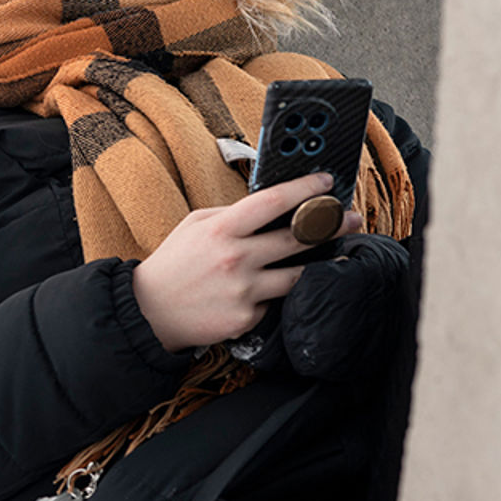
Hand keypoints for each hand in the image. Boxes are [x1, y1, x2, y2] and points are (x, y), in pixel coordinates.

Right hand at [132, 172, 362, 352]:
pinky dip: (275, 296)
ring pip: (298, 275)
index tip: (325, 182)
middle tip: (349, 218)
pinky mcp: (247, 318)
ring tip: (334, 255)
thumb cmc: (174, 264)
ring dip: (319, 263)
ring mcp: (244, 291)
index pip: (272, 202)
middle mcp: (236, 259)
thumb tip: (269, 208)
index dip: (304, 189)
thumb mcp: (195, 226)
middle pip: (297, 238)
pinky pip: (274, 303)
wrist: (151, 312)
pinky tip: (267, 291)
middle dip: (330, 225)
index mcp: (221, 229)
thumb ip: (231, 215)